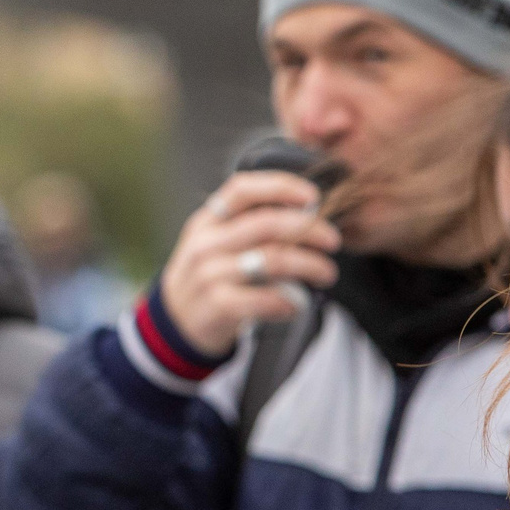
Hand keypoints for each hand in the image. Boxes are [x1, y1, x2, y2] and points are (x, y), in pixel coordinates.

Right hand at [157, 169, 340, 359]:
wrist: (177, 321)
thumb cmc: (210, 276)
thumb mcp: (216, 242)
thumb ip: (249, 225)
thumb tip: (306, 212)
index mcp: (208, 220)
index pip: (242, 190)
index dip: (280, 187)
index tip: (312, 197)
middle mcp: (205, 243)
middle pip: (266, 224)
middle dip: (310, 230)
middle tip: (332, 241)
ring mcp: (208, 274)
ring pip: (271, 260)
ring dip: (309, 265)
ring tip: (325, 274)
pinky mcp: (216, 306)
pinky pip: (264, 299)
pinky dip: (289, 301)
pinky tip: (297, 304)